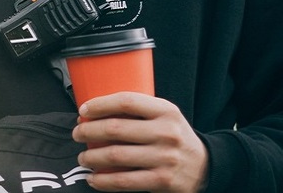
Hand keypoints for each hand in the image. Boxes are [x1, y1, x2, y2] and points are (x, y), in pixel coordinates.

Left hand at [71, 92, 207, 191]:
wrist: (204, 167)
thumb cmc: (176, 136)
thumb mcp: (166, 115)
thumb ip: (141, 110)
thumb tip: (99, 109)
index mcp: (165, 110)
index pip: (126, 101)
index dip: (101, 104)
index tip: (84, 109)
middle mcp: (166, 132)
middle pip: (116, 128)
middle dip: (89, 131)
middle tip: (77, 132)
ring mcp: (164, 158)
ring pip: (116, 156)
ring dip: (92, 156)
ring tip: (83, 156)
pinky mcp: (161, 181)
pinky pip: (124, 181)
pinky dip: (104, 181)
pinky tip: (94, 178)